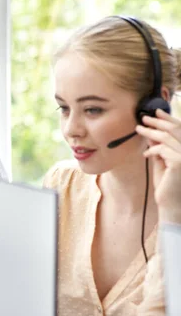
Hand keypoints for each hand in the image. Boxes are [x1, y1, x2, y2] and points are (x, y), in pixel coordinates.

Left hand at [136, 109, 180, 223]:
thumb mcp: (163, 162)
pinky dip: (152, 150)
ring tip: (139, 129)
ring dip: (151, 132)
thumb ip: (160, 149)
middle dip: (158, 122)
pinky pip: (162, 149)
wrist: (170, 204)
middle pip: (175, 130)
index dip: (170, 119)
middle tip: (144, 118)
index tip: (157, 111)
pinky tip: (146, 155)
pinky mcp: (179, 163)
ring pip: (167, 138)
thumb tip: (152, 135)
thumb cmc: (167, 185)